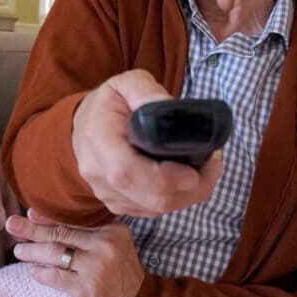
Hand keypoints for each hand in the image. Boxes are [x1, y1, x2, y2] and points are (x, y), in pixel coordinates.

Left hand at [8, 209, 144, 296]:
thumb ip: (83, 232)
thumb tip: (38, 216)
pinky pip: (56, 278)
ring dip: (33, 252)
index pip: (74, 219)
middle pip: (61, 233)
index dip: (48, 216)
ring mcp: (96, 268)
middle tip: (12, 224)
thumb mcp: (110, 246)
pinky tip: (35, 273)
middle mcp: (105, 245)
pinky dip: (43, 274)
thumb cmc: (119, 273)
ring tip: (19, 251)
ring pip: (55, 254)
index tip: (30, 212)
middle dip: (32, 229)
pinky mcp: (87, 290)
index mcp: (112, 229)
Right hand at [71, 69, 222, 216]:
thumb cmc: (108, 105)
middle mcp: (101, 177)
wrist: (84, 128)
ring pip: (158, 209)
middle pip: (151, 199)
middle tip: (212, 160)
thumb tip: (172, 108)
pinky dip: (177, 197)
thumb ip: (147, 92)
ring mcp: (110, 196)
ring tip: (204, 165)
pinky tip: (186, 176)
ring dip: (189, 193)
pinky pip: (155, 211)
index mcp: (99, 143)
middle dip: (191, 186)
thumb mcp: (126, 84)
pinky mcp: (121, 206)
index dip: (166, 177)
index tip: (194, 165)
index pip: (128, 173)